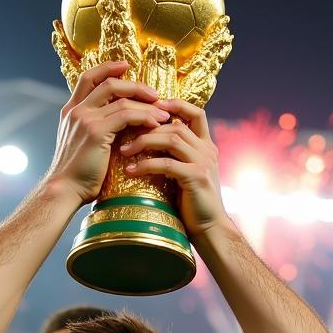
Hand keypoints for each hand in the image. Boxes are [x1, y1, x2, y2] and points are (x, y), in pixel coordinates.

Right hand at [46, 60, 169, 207]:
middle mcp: (77, 110)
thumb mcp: (82, 145)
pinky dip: (144, 117)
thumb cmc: (77, 175)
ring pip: (122, 100)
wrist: (64, 190)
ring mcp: (85, 119)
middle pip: (109, 83)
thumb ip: (95, 130)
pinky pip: (126, 116)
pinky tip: (155, 124)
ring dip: (146, 105)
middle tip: (155, 94)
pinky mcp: (96, 131)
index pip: (88, 78)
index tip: (126, 66)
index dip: (108, 68)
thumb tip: (118, 127)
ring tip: (163, 113)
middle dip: (135, 85)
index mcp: (71, 111)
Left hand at [120, 98, 226, 236]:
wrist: (210, 228)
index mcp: (206, 145)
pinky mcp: (196, 178)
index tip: (152, 105)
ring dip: (144, 142)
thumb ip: (174, 156)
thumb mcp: (185, 173)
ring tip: (123, 151)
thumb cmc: (192, 203)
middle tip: (124, 133)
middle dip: (148, 126)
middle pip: (176, 124)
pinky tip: (131, 171)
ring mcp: (203, 163)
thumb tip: (148, 142)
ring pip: (172, 139)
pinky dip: (146, 165)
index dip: (176, 104)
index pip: (196, 112)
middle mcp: (207, 150)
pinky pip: (167, 164)